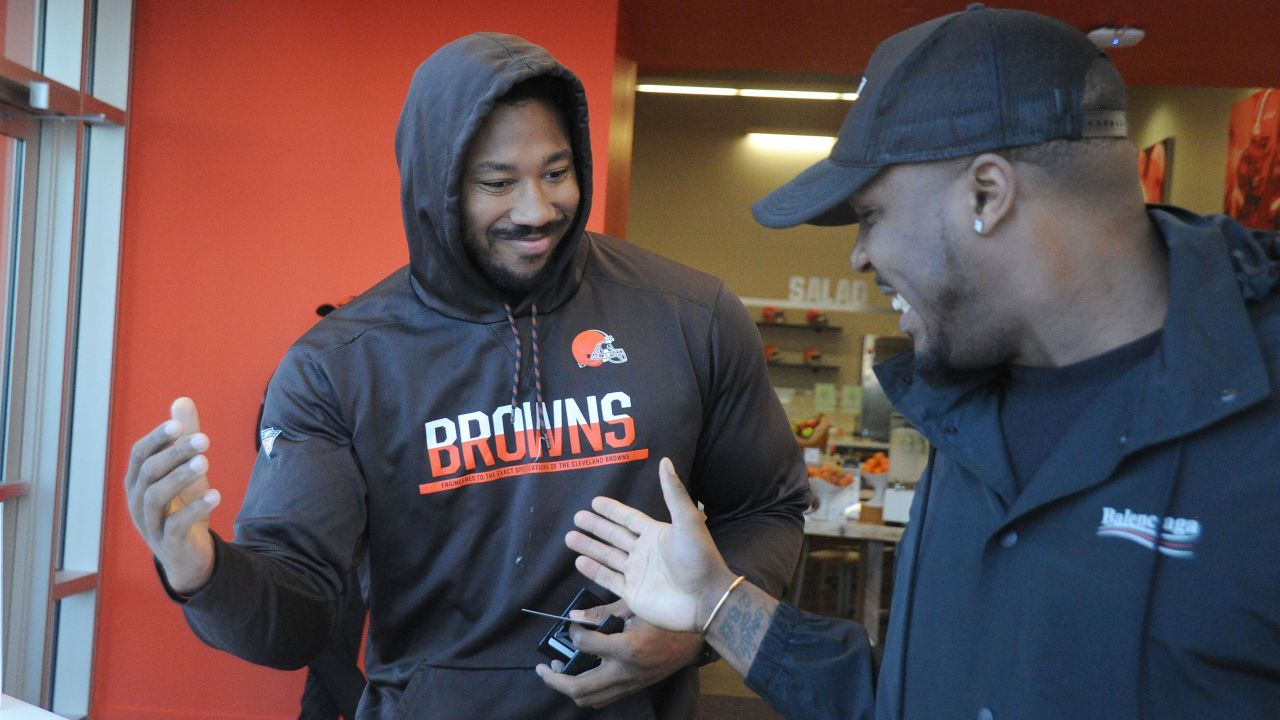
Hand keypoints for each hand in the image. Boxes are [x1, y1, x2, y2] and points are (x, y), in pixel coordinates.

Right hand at [124, 397, 219, 593]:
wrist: (188, 555)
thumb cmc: (182, 506)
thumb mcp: (185, 470)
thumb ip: (183, 438)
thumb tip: (182, 400)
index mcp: (137, 481)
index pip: (139, 454)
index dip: (157, 438)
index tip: (179, 425)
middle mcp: (137, 501)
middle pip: (148, 472)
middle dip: (175, 453)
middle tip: (204, 440)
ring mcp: (149, 524)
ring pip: (156, 496)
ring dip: (181, 477)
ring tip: (207, 462)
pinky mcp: (167, 544)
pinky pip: (175, 525)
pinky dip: (194, 509)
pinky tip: (216, 495)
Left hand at [535, 599, 702, 707]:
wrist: (695, 640)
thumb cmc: (666, 617)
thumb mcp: (635, 606)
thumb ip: (603, 612)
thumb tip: (575, 616)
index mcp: (627, 648)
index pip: (584, 646)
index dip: (572, 633)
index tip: (572, 624)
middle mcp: (626, 672)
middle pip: (579, 688)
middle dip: (554, 680)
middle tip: (542, 667)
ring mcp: (630, 684)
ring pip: (590, 699)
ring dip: (568, 688)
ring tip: (557, 671)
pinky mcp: (634, 687)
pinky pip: (604, 698)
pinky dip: (587, 691)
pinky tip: (581, 675)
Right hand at [565, 457, 737, 633]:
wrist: (705, 598)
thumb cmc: (699, 558)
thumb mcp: (687, 520)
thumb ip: (673, 492)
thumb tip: (665, 461)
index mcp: (656, 534)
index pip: (628, 518)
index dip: (612, 510)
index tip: (595, 501)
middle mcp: (644, 552)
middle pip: (614, 535)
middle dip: (596, 526)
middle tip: (576, 517)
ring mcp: (637, 573)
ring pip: (607, 556)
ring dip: (589, 547)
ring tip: (570, 538)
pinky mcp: (632, 593)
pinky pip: (608, 579)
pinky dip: (594, 571)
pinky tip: (579, 561)